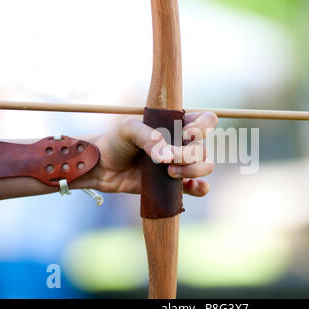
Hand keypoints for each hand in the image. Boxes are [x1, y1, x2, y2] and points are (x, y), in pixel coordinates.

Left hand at [77, 112, 217, 196]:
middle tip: (168, 159)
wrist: (103, 167)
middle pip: (204, 148)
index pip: (206, 120)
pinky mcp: (176, 184)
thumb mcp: (129, 130)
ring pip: (205, 166)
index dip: (202, 127)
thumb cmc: (116, 142)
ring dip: (193, 170)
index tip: (185, 134)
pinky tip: (189, 186)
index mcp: (176, 124)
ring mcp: (181, 164)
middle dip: (189, 155)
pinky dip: (201, 187)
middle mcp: (183, 144)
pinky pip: (200, 187)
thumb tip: (168, 158)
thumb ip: (150, 138)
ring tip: (170, 172)